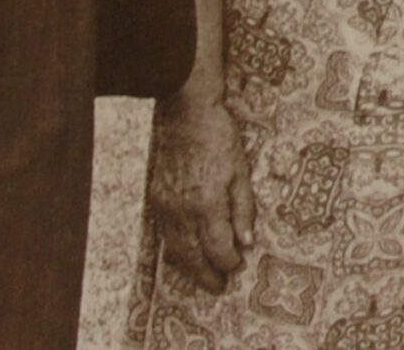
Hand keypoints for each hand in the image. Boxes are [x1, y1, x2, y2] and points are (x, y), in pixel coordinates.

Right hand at [149, 92, 254, 291]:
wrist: (186, 115)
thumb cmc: (219, 138)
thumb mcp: (241, 172)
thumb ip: (243, 209)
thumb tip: (246, 242)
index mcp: (207, 204)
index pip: (217, 248)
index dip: (228, 261)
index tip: (237, 267)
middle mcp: (183, 210)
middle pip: (193, 255)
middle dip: (206, 275)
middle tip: (218, 288)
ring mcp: (166, 206)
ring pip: (176, 248)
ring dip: (189, 267)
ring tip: (203, 277)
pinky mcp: (157, 198)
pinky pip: (165, 234)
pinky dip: (176, 249)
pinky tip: (186, 253)